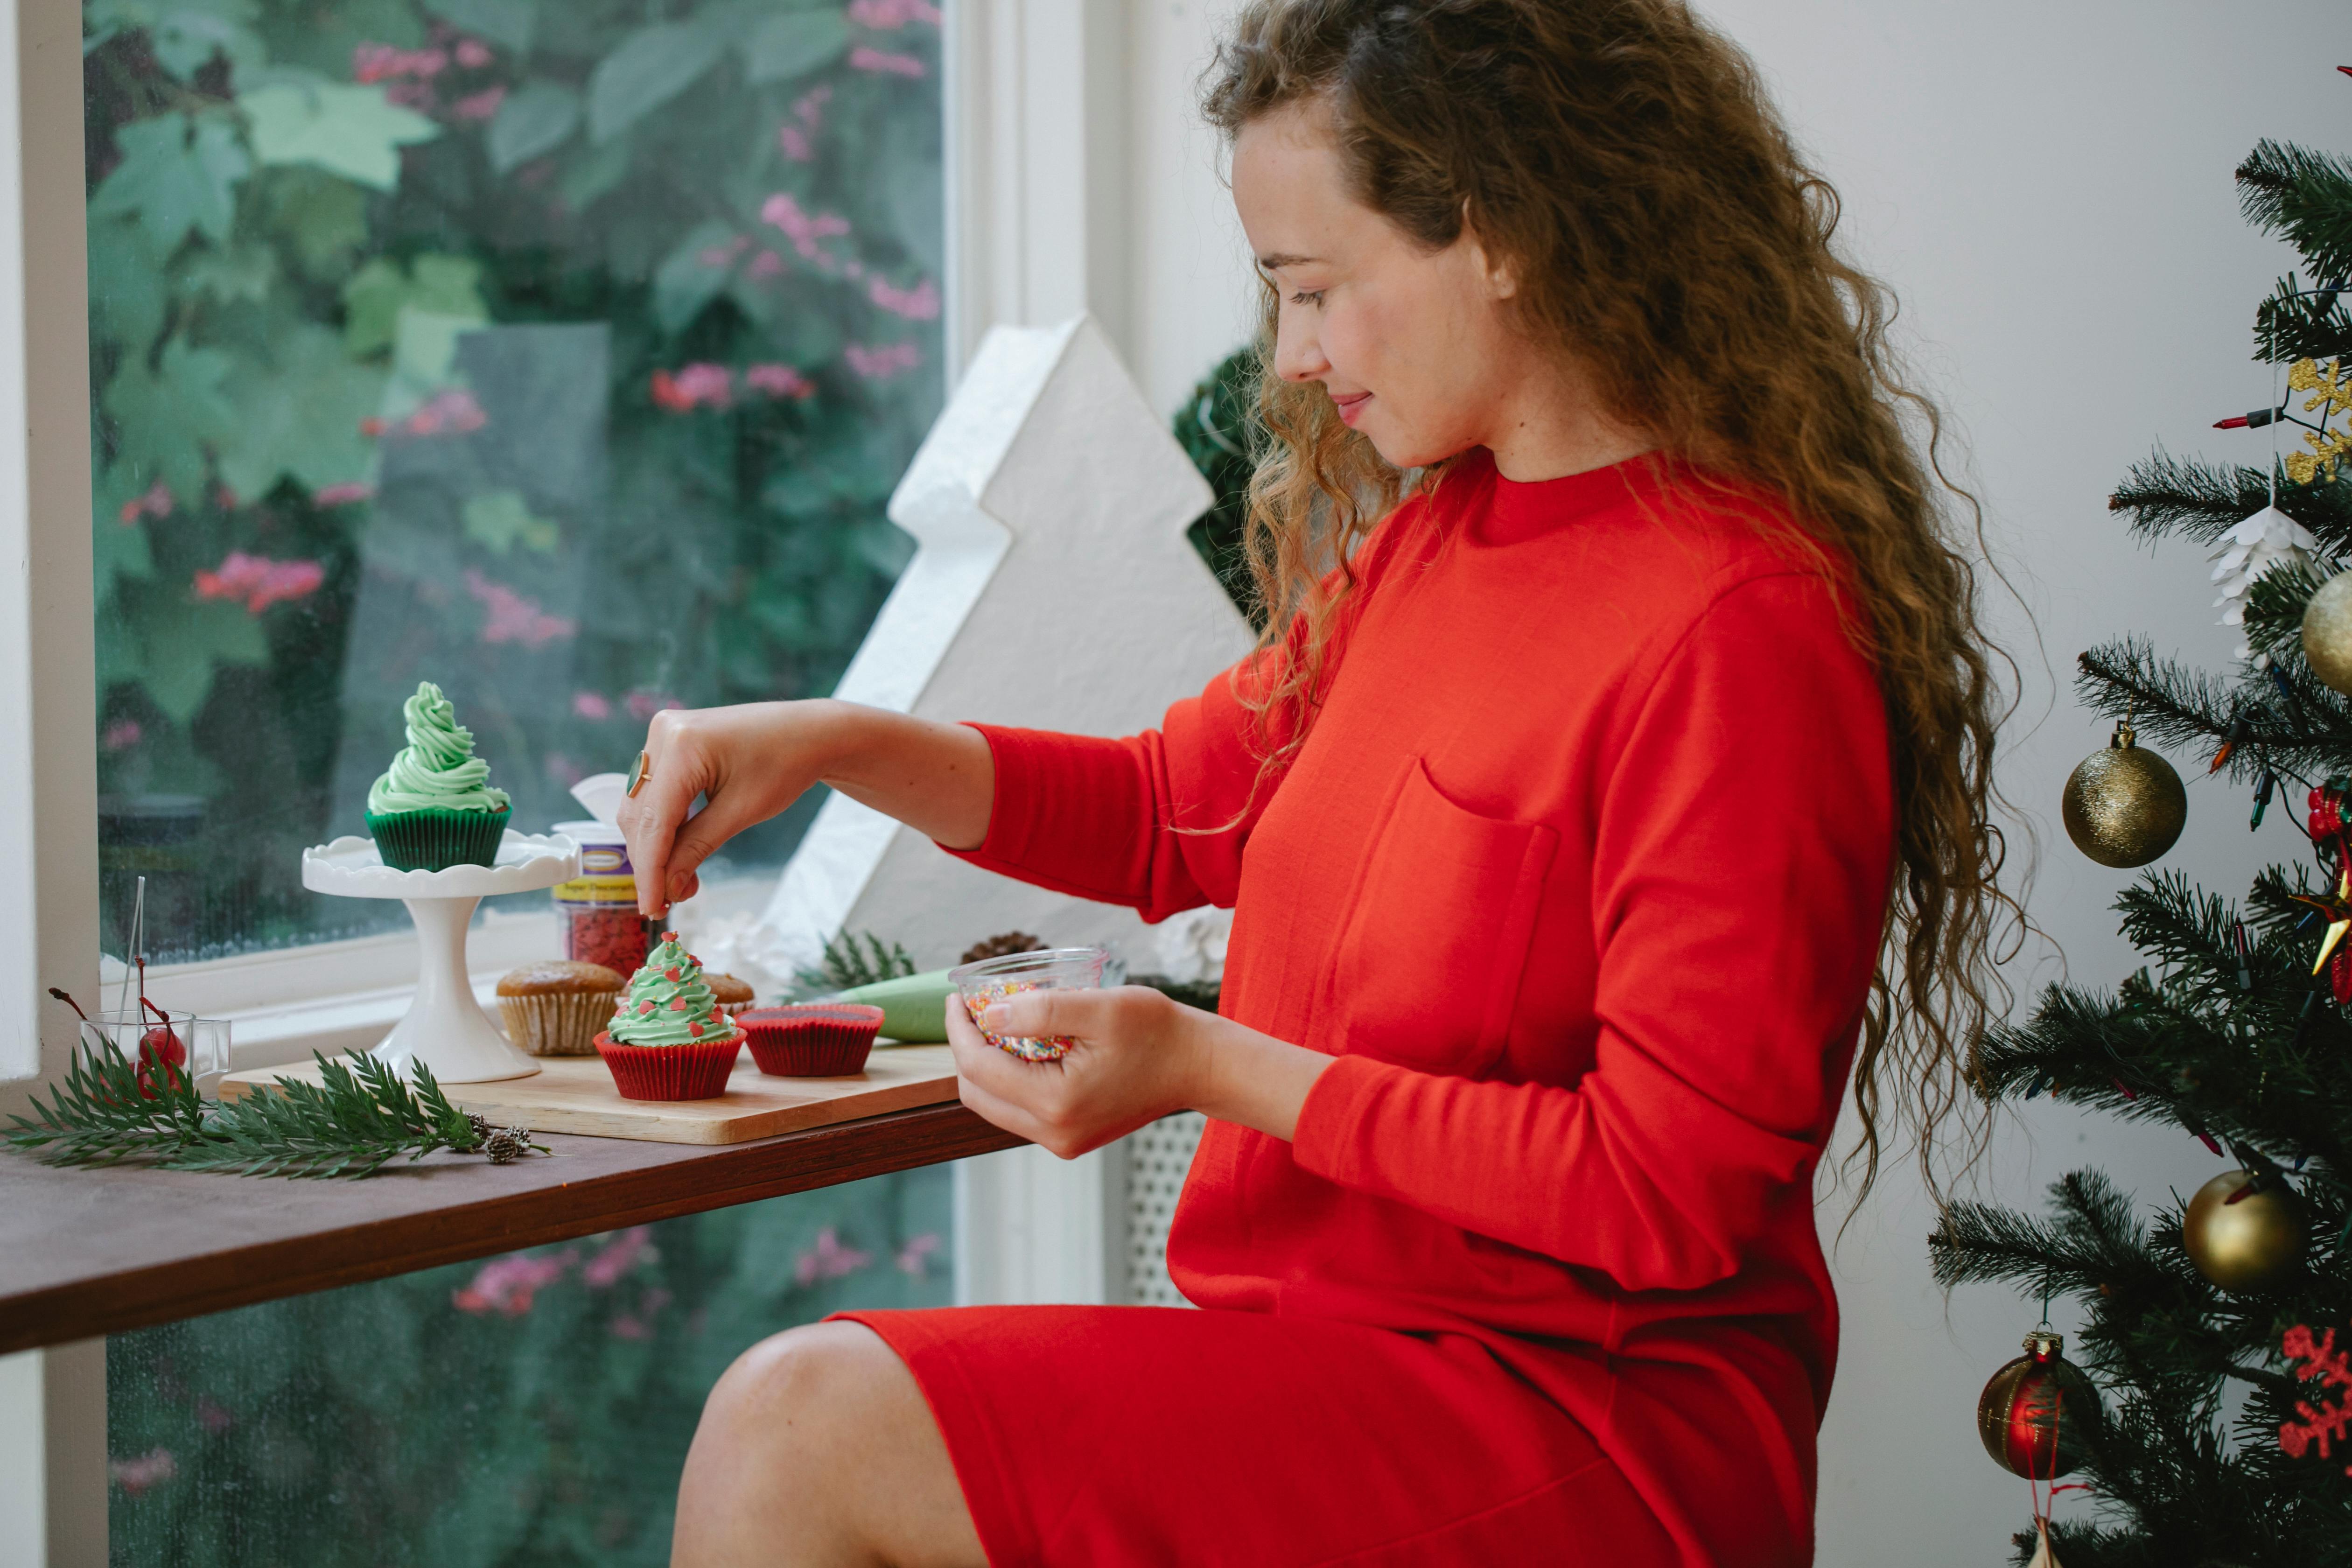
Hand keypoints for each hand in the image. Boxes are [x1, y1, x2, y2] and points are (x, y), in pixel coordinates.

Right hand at [616, 701, 994, 914]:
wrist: (820, 729)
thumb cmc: (792, 767)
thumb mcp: (744, 814)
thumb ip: (699, 850)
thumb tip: (662, 891)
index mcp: (683, 745)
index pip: (653, 823)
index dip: (650, 874)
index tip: (652, 914)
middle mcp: (666, 733)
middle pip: (644, 817)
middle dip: (656, 864)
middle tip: (674, 907)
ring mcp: (668, 734)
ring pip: (647, 809)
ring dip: (661, 848)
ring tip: (691, 883)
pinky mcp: (675, 740)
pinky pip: (659, 795)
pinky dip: (669, 827)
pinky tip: (690, 855)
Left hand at [947, 985, 1212, 1157]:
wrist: (1198, 1066)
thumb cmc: (1156, 1030)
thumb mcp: (1099, 1007)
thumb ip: (1040, 1010)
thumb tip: (989, 1015)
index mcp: (1057, 1103)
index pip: (979, 1069)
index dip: (959, 1031)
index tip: (956, 998)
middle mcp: (1054, 1133)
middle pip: (977, 1094)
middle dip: (965, 1049)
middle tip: (968, 1010)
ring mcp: (1062, 1142)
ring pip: (995, 1106)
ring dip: (984, 1066)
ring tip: (991, 1024)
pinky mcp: (1070, 1139)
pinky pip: (1019, 1111)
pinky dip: (1008, 1080)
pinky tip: (1018, 1047)